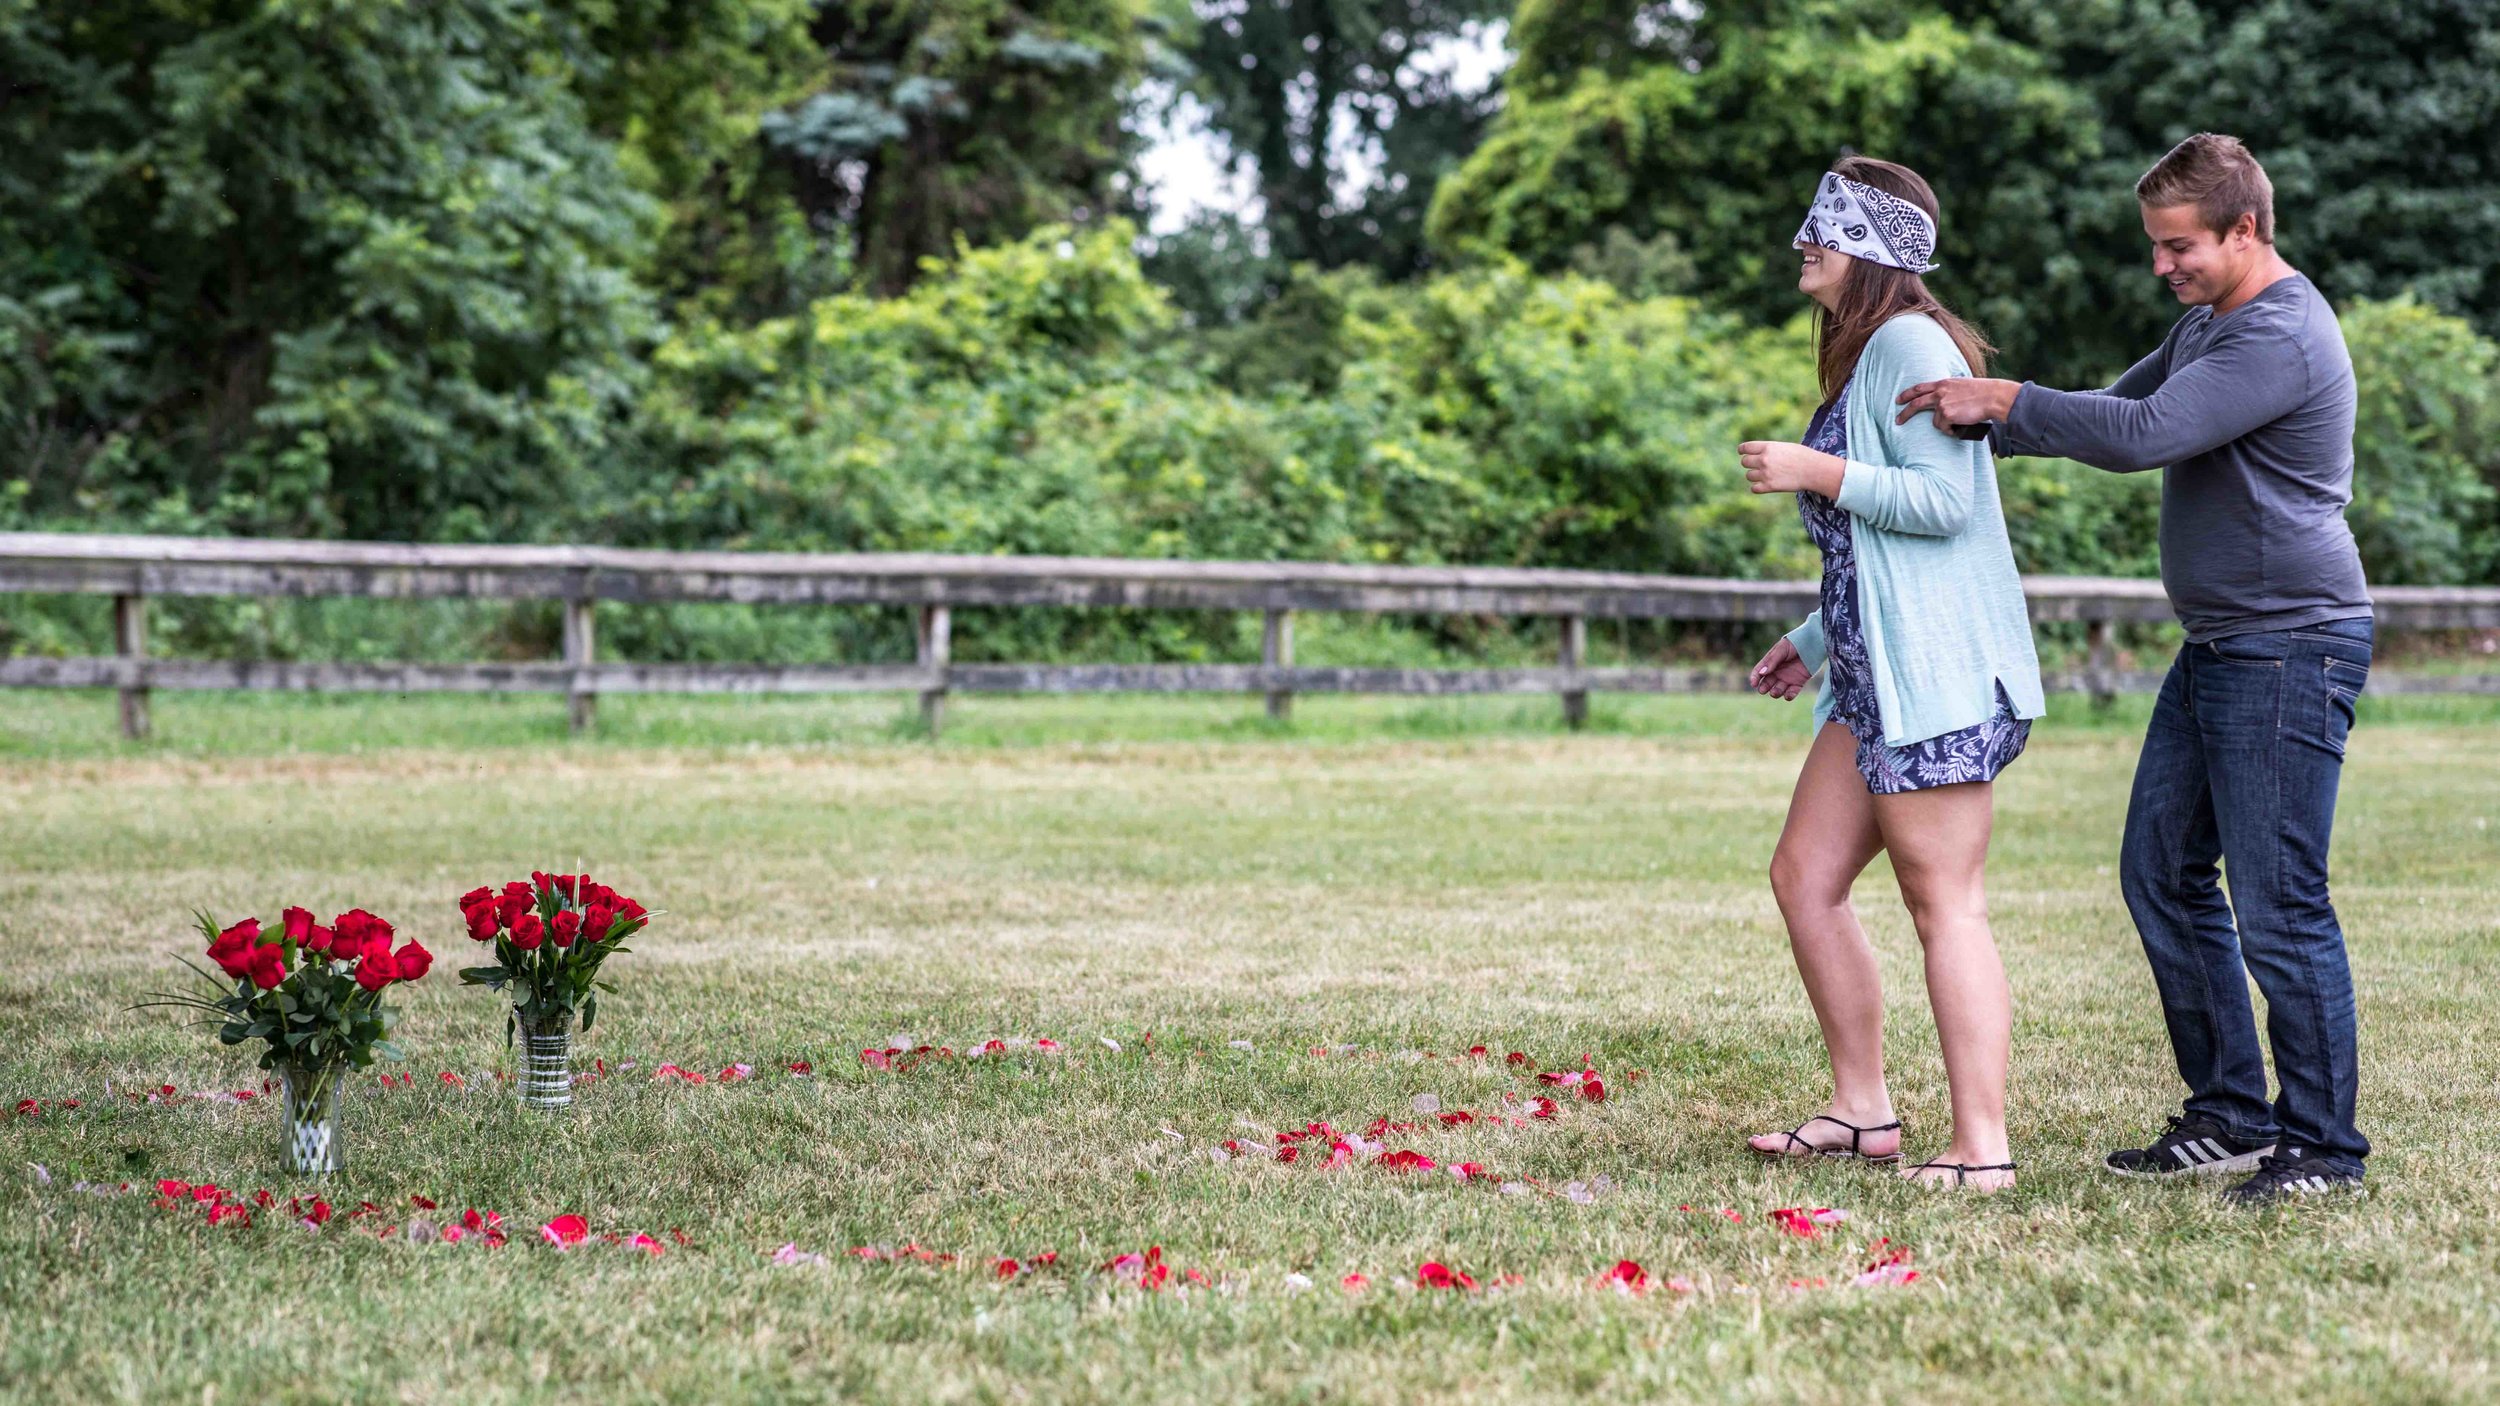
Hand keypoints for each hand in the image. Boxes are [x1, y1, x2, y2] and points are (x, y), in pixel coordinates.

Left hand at [1738, 440, 1844, 496]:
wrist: (1814, 470)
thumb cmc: (1803, 457)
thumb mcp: (1785, 447)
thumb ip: (1770, 450)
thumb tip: (1758, 455)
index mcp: (1768, 447)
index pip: (1745, 447)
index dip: (1742, 450)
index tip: (1742, 453)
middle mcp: (1764, 459)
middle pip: (1745, 462)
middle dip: (1750, 464)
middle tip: (1759, 466)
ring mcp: (1766, 473)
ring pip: (1749, 476)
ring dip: (1755, 476)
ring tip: (1767, 475)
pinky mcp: (1769, 486)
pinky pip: (1754, 488)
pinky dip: (1758, 487)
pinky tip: (1765, 485)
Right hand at [1749, 637, 1810, 701]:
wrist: (1812, 644)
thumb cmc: (1795, 644)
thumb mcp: (1781, 650)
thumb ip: (1772, 661)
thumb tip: (1761, 673)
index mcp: (1770, 663)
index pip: (1758, 672)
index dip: (1754, 678)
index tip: (1754, 684)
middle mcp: (1777, 672)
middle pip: (1766, 684)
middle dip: (1763, 688)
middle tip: (1763, 690)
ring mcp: (1787, 678)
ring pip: (1777, 690)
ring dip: (1775, 693)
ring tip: (1775, 692)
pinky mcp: (1798, 683)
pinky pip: (1791, 693)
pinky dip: (1789, 696)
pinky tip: (1788, 695)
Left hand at [1894, 377, 2018, 431]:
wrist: (1993, 397)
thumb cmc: (1984, 393)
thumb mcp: (1963, 386)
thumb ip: (1951, 392)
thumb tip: (1945, 404)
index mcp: (1944, 383)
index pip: (1920, 388)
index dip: (1908, 394)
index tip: (1899, 399)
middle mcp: (1940, 392)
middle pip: (1916, 403)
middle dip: (1905, 413)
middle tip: (1897, 420)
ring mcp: (1941, 403)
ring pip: (1935, 421)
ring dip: (1945, 426)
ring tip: (1959, 423)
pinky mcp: (1946, 414)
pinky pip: (1944, 428)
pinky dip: (1952, 430)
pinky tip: (1962, 425)